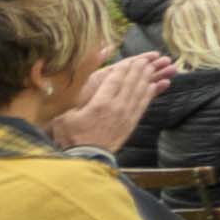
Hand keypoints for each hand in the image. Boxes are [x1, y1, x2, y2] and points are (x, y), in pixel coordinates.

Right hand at [53, 50, 172, 151]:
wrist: (86, 160)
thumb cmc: (71, 139)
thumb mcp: (64, 118)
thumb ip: (73, 102)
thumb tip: (71, 89)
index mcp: (99, 103)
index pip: (114, 80)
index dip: (123, 68)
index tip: (129, 60)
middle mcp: (116, 107)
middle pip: (130, 83)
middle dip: (138, 69)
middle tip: (145, 59)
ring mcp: (126, 116)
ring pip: (139, 92)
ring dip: (146, 78)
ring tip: (152, 67)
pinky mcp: (131, 124)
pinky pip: (143, 105)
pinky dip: (150, 93)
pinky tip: (155, 85)